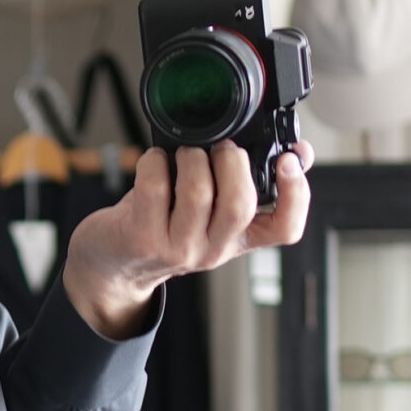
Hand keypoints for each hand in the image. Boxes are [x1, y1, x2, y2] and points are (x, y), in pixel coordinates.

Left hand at [62, 138, 313, 340]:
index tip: (289, 161)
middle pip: (239, 205)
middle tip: (219, 147)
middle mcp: (213, 249)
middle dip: (230, 161)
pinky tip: (154, 161)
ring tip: (183, 153)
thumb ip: (245, 183)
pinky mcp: (143, 239)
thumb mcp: (212, 212)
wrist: (114, 263)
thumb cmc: (164, 225)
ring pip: (198, 193)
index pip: (287, 228)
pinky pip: (154, 187)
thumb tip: (295, 150)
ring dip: (191, 156)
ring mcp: (178, 248)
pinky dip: (154, 161)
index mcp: (240, 238)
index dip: (296, 194)